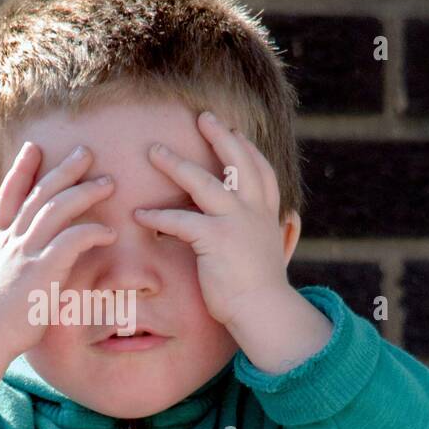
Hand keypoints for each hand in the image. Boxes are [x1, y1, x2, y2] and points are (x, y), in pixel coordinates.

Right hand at [0, 141, 117, 360]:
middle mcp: (13, 241)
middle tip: (86, 153)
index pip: (11, 196)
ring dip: (84, 192)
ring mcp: (27, 253)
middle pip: (40, 194)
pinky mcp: (43, 270)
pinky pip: (72, 240)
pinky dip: (91, 232)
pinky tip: (109, 233)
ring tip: (108, 183)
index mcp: (1, 242)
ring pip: (57, 209)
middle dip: (64, 170)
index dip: (23, 170)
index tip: (34, 148)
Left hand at [134, 110, 295, 330]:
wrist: (265, 311)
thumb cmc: (264, 288)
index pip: (260, 169)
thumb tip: (289, 222)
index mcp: (267, 212)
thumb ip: (278, 231)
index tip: (233, 130)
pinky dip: (158, 216)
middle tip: (202, 117)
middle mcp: (253, 211)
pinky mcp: (215, 239)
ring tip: (154, 151)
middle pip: (236, 161)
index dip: (246, 147)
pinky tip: (140, 213)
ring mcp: (235, 222)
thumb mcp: (275, 250)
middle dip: (219, 135)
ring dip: (176, 163)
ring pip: (203, 181)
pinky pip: (180, 220)